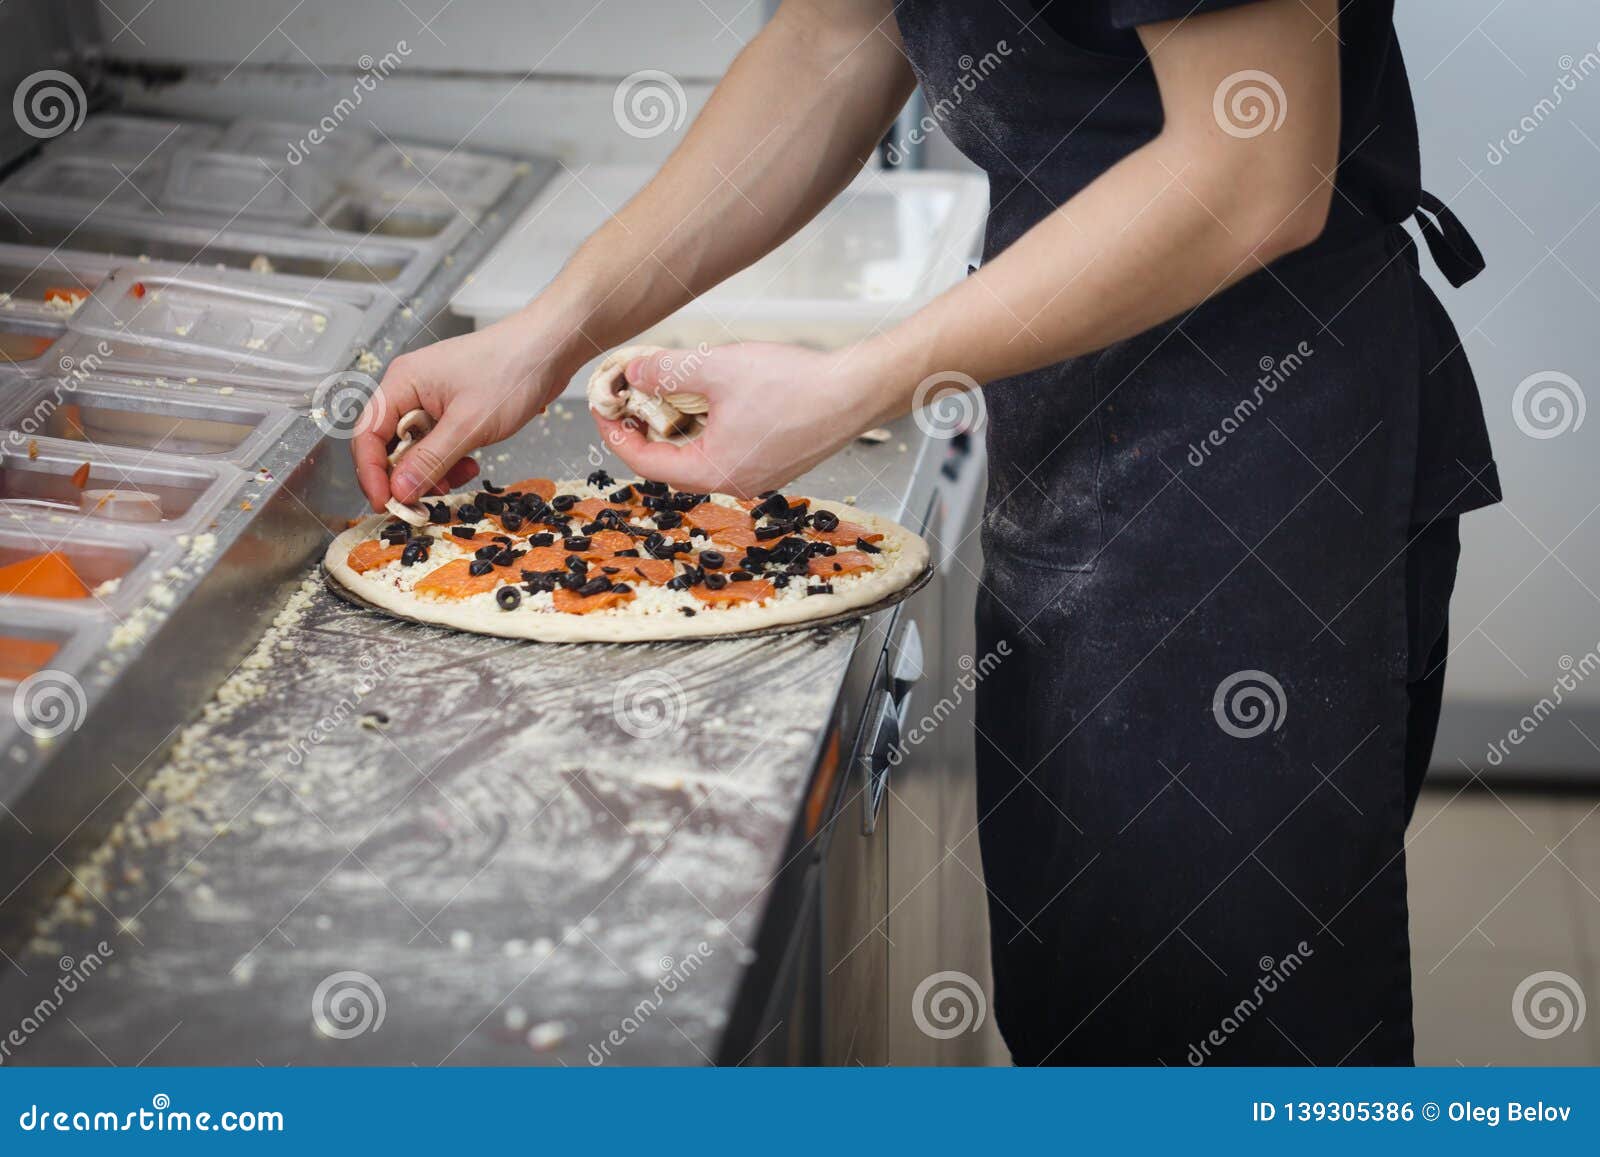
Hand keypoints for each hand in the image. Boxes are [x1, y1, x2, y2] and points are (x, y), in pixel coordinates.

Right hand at [351, 314, 584, 510]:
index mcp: (402, 383)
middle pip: (389, 444)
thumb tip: (399, 490)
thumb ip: (431, 460)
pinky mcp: (453, 408)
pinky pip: (439, 443)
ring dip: (434, 471)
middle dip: (407, 476)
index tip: (387, 504)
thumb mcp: (469, 425)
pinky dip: (451, 459)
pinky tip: (472, 461)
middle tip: (426, 501)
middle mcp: (410, 389)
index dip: (372, 474)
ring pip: (416, 448)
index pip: (367, 435)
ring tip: (462, 475)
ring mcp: (432, 398)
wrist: (549, 348)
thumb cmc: (512, 371)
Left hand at [593, 343, 891, 497]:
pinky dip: (706, 429)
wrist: (856, 391)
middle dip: (646, 430)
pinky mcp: (775, 462)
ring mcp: (757, 475)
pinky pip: (726, 451)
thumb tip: (632, 373)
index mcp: (714, 471)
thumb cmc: (794, 385)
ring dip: (677, 428)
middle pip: (671, 464)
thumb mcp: (716, 368)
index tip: (604, 408)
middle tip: (630, 398)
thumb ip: (666, 371)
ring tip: (666, 393)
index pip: (645, 463)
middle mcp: (734, 482)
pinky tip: (708, 399)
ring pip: (700, 457)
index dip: (617, 434)